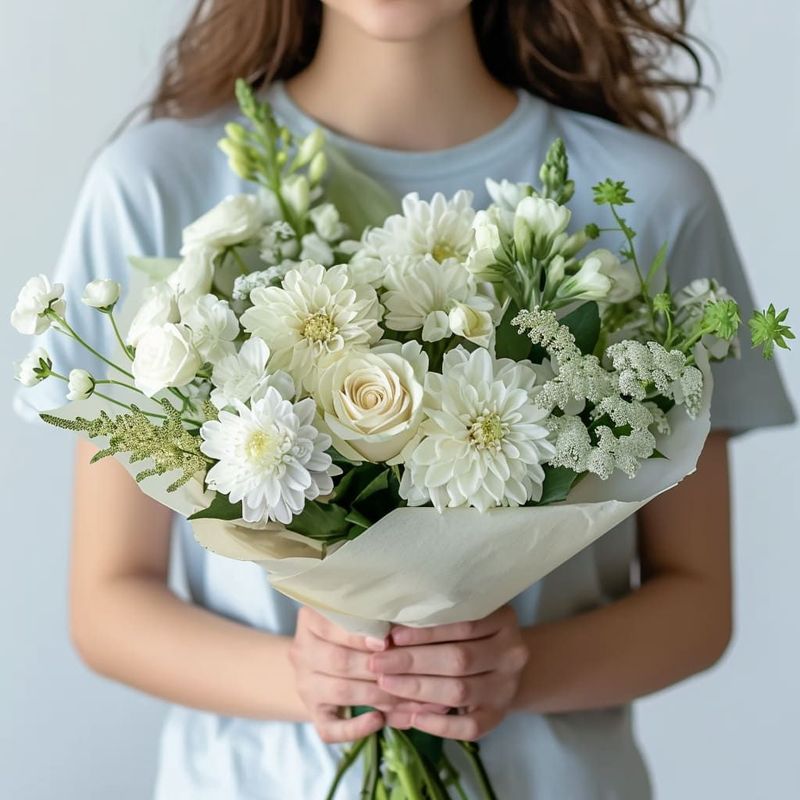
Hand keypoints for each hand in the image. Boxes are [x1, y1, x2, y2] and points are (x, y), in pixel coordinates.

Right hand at [289, 607, 447, 742]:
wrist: (322, 660)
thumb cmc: (351, 631)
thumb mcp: (356, 617)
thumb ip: (374, 620)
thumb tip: (407, 627)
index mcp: (310, 620)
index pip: (332, 627)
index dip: (360, 636)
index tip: (388, 641)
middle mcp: (302, 652)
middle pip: (339, 661)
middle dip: (377, 668)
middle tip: (409, 672)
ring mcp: (305, 685)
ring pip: (340, 692)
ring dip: (377, 695)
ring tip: (409, 697)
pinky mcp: (313, 713)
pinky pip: (329, 728)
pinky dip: (355, 728)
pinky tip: (378, 721)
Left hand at [370, 606, 528, 739]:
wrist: (503, 664)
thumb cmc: (472, 633)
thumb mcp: (464, 615)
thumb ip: (436, 618)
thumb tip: (388, 628)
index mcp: (504, 620)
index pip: (463, 625)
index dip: (425, 632)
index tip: (392, 636)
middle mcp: (512, 654)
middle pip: (459, 659)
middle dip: (413, 661)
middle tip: (377, 663)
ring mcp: (507, 688)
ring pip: (460, 691)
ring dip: (418, 689)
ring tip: (385, 684)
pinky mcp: (498, 716)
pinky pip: (469, 727)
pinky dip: (438, 725)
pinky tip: (411, 717)